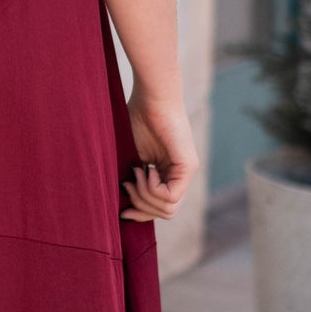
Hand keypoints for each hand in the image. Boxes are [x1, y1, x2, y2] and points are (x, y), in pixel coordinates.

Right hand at [122, 91, 197, 222]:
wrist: (149, 98)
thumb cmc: (136, 120)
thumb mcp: (131, 160)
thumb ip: (133, 183)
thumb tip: (124, 213)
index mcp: (168, 174)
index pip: (161, 209)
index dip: (141, 214)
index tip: (122, 211)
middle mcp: (181, 176)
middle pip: (165, 213)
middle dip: (140, 205)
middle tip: (128, 182)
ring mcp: (187, 172)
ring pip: (169, 209)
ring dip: (144, 195)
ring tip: (136, 172)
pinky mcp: (188, 166)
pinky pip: (170, 196)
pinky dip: (152, 188)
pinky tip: (146, 169)